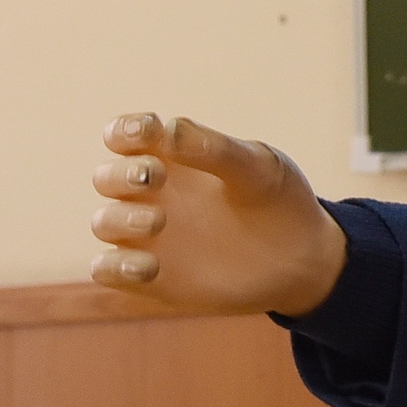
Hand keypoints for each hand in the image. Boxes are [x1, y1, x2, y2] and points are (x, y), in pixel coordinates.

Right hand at [88, 115, 347, 316]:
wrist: (302, 259)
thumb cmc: (277, 200)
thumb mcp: (257, 168)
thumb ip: (214, 149)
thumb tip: (167, 129)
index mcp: (175, 156)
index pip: (128, 135)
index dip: (126, 129)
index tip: (147, 131)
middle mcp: (153, 193)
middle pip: (108, 176)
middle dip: (122, 173)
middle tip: (155, 175)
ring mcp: (147, 236)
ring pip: (104, 222)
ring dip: (120, 218)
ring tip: (158, 221)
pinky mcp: (148, 277)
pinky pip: (106, 270)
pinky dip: (115, 267)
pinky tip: (150, 266)